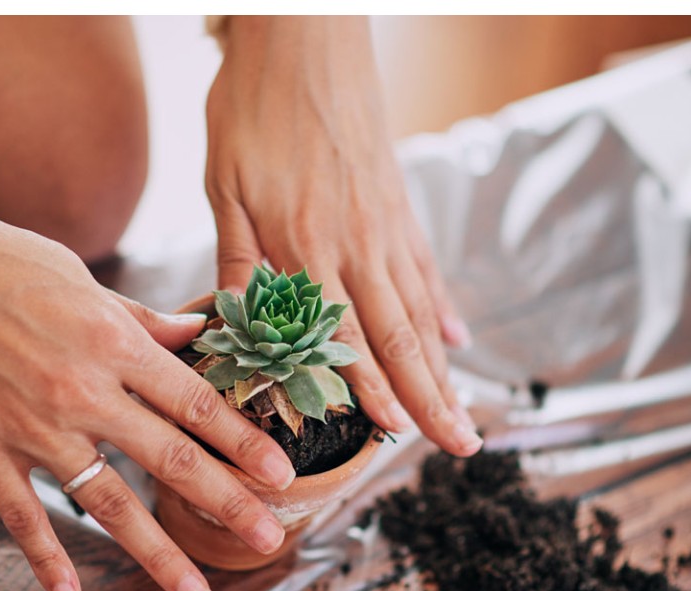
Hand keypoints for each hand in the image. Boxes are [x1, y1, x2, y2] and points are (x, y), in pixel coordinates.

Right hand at [0, 103, 294, 590]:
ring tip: (195, 588)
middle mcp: (82, 391)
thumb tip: (196, 334)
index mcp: (112, 342)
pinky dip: (46, 560)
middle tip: (268, 538)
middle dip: (227, 502)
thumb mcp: (80, 279)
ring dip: (157, 550)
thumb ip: (140, 319)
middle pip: (169, 458)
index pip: (194, 402)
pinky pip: (22, 516)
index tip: (281, 473)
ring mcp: (30, 426)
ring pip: (107, 502)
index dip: (242, 441)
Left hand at [205, 17, 481, 456]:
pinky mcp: (399, 203)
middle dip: (429, 400)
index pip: (344, 337)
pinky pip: (426, 268)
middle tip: (458, 448)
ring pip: (420, 312)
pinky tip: (458, 338)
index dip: (370, 391)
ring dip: (443, 369)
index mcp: (307, 247)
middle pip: (400, 337)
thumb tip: (235, 331)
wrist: (305, 36)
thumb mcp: (225, 190)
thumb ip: (237, 264)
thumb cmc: (254, 109)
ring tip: (465, 411)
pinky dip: (443, 308)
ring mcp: (387, 225)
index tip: (394, 438)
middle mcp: (358, 245)